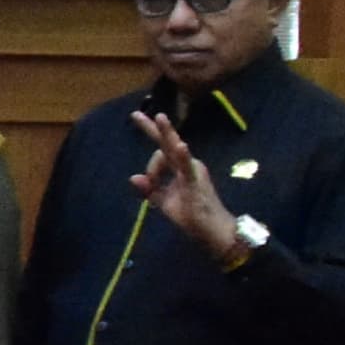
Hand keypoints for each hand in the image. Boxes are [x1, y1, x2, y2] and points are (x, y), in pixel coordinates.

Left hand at [130, 109, 239, 259]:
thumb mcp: (164, 202)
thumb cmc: (191, 214)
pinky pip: (187, 168)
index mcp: (179, 168)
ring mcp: (192, 171)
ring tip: (159, 118)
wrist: (212, 230)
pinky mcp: (195, 182)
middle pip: (168, 143)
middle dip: (153, 128)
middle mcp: (187, 164)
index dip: (149, 154)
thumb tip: (133, 177)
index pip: (162, 152)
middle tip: (136, 114)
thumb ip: (150, 189)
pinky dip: (183, 157)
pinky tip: (181, 146)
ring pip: (175, 151)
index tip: (140, 147)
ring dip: (167, 135)